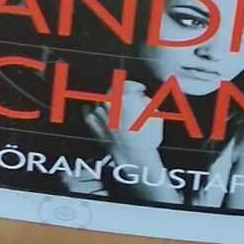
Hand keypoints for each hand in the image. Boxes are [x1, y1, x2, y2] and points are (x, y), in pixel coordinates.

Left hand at [86, 81, 180, 206]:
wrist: (135, 159)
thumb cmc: (148, 140)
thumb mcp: (156, 116)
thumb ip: (148, 101)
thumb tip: (142, 97)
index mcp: (127, 97)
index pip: (128, 84)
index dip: (135, 86)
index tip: (139, 90)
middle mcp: (111, 102)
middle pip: (113, 91)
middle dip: (121, 95)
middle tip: (127, 103)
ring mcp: (100, 112)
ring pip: (101, 100)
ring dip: (108, 104)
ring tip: (115, 113)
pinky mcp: (92, 124)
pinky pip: (87, 111)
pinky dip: (91, 110)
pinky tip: (96, 113)